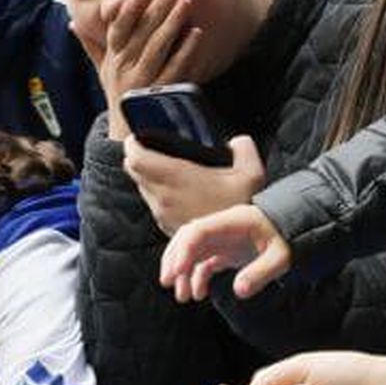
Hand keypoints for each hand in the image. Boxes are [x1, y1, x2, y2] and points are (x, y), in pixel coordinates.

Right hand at [98, 0, 205, 139]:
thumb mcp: (102, 72)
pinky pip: (175, 68)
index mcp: (113, 60)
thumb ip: (91, 46)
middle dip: (158, 8)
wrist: (128, 136)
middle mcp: (125, 70)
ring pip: (157, 47)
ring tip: (185, 2)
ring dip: (172, 22)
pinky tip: (196, 33)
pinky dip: (186, 50)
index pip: (116, 32)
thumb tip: (73, 23)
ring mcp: (143, 82)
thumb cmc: (118, 97)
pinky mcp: (161, 94)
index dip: (125, 14)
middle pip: (142, 33)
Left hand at [125, 135, 264, 236]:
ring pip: (143, 189)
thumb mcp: (251, 173)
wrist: (239, 246)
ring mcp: (163, 214)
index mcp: (176, 178)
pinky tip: (178, 191)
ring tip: (166, 170)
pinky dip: (158, 194)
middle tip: (152, 150)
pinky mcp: (166, 226)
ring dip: (148, 178)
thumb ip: (243, 147)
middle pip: (134, 172)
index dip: (134, 144)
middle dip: (139, 159)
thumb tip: (236, 141)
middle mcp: (164, 198)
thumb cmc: (242, 209)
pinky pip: (154, 205)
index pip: (135, 159)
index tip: (140, 138)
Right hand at [163, 204, 293, 301]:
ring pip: (191, 252)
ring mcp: (221, 239)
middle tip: (167, 282)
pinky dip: (196, 278)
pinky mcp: (224, 250)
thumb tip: (239, 291)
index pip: (197, 232)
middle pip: (186, 239)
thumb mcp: (280, 257)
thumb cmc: (288, 238)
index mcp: (231, 222)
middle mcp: (220, 228)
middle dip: (173, 260)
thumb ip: (260, 272)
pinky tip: (198, 295)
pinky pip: (203, 263)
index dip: (183, 250)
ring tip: (182, 297)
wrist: (295, 229)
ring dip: (183, 273)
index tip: (176, 272)